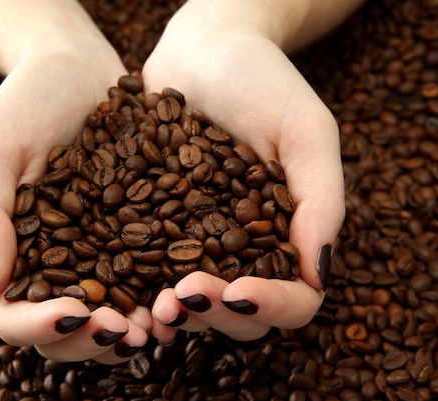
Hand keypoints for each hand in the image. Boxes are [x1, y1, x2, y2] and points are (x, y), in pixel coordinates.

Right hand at [0, 25, 149, 363]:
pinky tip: (184, 293)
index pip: (14, 316)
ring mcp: (96, 256)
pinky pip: (146, 279)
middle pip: (66, 332)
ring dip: (133, 332)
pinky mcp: (134, 237)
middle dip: (95, 341)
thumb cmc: (25, 103)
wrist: (77, 69)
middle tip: (127, 333)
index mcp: (12, 256)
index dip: (41, 325)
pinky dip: (161, 295)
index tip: (75, 313)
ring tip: (161, 325)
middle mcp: (55, 266)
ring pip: (110, 318)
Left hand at [142, 0, 345, 342]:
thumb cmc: (263, 81)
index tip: (239, 291)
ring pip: (192, 305)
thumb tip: (317, 273)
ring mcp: (197, 242)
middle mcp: (244, 251)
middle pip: (240, 316)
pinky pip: (147, 271)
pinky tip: (116, 289)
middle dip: (214, 315)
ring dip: (175, 314)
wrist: (202, 49)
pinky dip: (136, 290)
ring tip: (152, 305)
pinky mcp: (154, 227)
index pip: (295, 298)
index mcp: (288, 237)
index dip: (271, 306)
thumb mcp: (305, 131)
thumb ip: (321, 199)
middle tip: (182, 296)